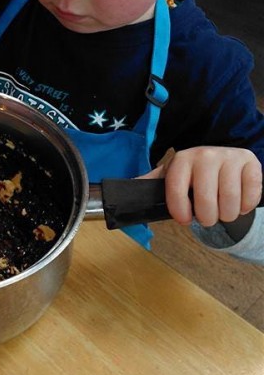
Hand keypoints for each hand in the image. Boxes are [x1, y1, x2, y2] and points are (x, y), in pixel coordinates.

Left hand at [141, 146, 261, 226]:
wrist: (224, 161)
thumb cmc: (193, 175)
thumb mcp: (170, 177)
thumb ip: (149, 185)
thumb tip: (125, 193)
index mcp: (182, 159)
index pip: (176, 187)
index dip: (179, 209)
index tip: (183, 220)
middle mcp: (205, 154)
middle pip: (205, 199)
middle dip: (206, 217)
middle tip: (207, 217)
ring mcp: (230, 157)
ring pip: (229, 200)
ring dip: (227, 215)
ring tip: (222, 211)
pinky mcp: (251, 163)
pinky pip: (251, 195)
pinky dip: (245, 207)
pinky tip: (238, 203)